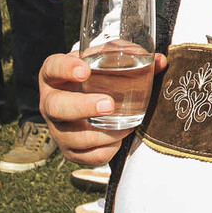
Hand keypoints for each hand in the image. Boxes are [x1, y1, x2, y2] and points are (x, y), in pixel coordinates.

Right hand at [38, 51, 167, 165]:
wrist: (89, 96)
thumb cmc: (98, 73)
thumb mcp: (108, 59)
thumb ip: (131, 55)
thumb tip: (160, 62)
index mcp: (56, 75)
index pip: (52, 68)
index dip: (65, 69)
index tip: (85, 71)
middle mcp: (51, 102)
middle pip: (56, 107)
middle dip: (82, 107)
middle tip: (109, 104)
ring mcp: (58, 128)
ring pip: (71, 137)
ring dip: (100, 134)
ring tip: (125, 127)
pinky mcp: (69, 149)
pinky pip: (83, 157)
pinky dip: (104, 151)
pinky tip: (118, 141)